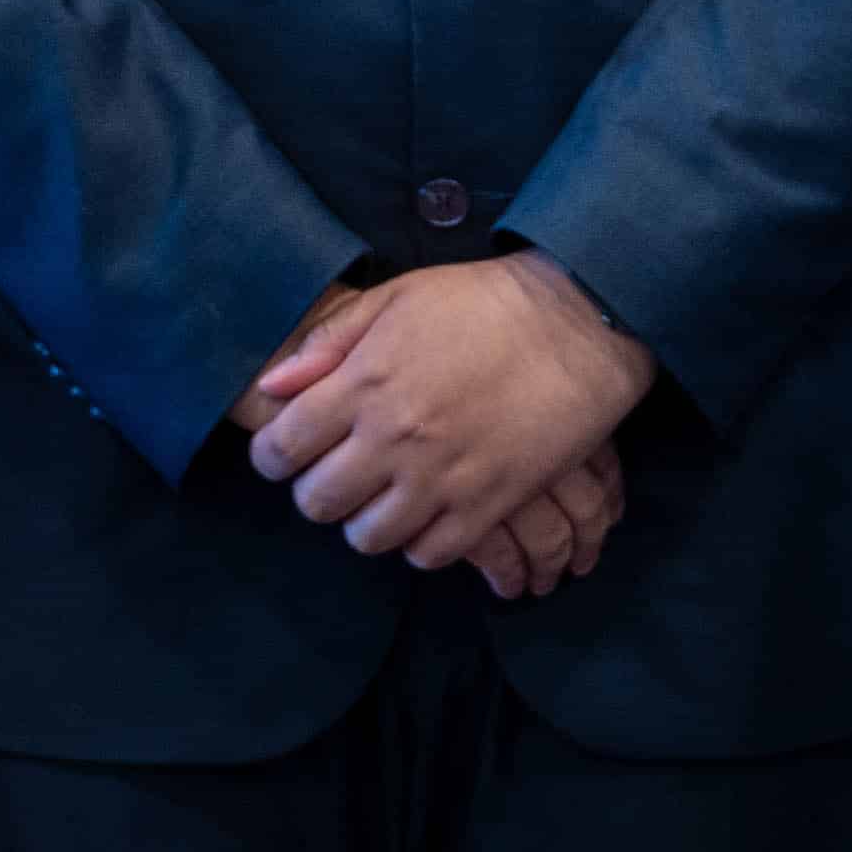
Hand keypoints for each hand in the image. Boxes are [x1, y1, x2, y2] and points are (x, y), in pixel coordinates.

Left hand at [247, 254, 659, 581]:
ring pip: (368, 538)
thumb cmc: (484, 301)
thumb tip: (271, 386)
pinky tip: (428, 512)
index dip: (274, 455)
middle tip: (339, 474)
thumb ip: (329, 342)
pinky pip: (431, 554)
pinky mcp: (489, 503)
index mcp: (364, 383)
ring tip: (385, 496)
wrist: (579, 321)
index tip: (290, 451)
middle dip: (317, 491)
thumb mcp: (397, 297)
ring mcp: (443, 476)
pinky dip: (420, 541)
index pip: (282, 448)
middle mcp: (394, 437)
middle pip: (318, 503)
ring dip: (367, 521)